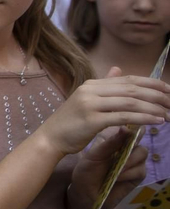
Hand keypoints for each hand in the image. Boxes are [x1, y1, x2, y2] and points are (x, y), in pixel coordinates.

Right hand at [36, 68, 169, 158]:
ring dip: (153, 108)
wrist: (50, 139)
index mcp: (92, 84)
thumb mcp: (86, 99)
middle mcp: (91, 90)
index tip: (168, 89)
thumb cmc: (70, 122)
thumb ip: (104, 85)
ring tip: (169, 114)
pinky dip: (144, 118)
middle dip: (156, 95)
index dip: (150, 83)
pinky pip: (124, 117)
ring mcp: (90, 104)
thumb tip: (118, 69)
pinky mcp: (92, 120)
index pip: (127, 80)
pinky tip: (157, 121)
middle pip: (131, 89)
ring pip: (130, 102)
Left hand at [70, 123, 149, 208]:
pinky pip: (140, 170)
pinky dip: (129, 173)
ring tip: (116, 168)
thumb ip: (110, 143)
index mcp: (115, 140)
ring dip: (129, 160)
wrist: (86, 192)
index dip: (131, 127)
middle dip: (131, 143)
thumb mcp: (94, 155)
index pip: (128, 128)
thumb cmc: (87, 171)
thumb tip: (125, 128)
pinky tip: (117, 176)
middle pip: (139, 139)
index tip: (127, 128)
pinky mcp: (138, 175)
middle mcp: (127, 148)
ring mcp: (134, 161)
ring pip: (142, 153)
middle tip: (122, 149)